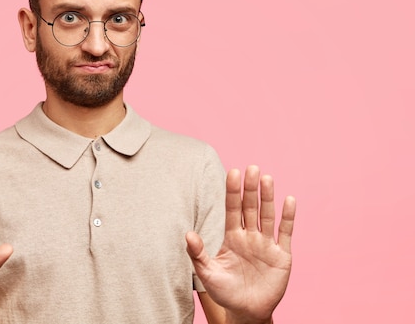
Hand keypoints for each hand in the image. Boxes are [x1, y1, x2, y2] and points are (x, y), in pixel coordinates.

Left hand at [186, 166, 295, 323]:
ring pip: (267, 216)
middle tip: (252, 168)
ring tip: (266, 178)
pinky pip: (285, 233)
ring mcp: (266, 244)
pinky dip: (288, 217)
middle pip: (250, 208)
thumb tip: (188, 234)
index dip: (233, 192)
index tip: (233, 172)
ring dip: (268, 198)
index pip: (232, 209)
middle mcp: (250, 236)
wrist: (246, 311)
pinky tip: (289, 200)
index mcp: (232, 237)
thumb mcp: (207, 273)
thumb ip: (198, 254)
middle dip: (251, 189)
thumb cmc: (224, 292)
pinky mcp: (282, 255)